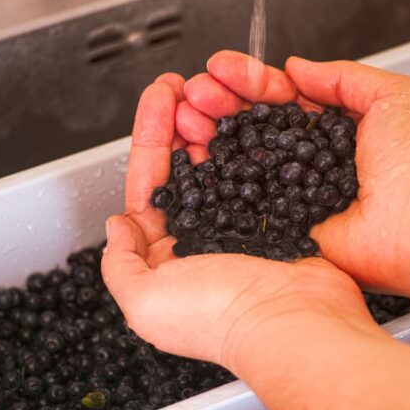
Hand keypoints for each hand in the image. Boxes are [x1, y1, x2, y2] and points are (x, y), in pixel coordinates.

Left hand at [101, 78, 377, 368]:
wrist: (292, 324)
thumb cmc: (218, 317)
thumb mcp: (143, 301)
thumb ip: (119, 263)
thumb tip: (117, 227)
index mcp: (166, 257)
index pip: (149, 185)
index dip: (150, 138)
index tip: (159, 98)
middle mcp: (202, 240)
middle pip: (185, 166)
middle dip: (181, 121)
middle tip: (187, 85)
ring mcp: (242, 228)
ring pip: (223, 162)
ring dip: (215, 124)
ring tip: (214, 92)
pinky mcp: (280, 219)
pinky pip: (262, 170)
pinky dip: (254, 141)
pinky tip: (251, 116)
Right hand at [178, 51, 409, 294]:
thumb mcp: (390, 94)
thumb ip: (340, 76)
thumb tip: (296, 67)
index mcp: (334, 129)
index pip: (280, 98)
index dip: (248, 81)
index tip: (221, 67)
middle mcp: (311, 163)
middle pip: (253, 127)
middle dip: (219, 104)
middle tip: (195, 92)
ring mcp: (296, 196)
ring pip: (242, 162)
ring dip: (209, 137)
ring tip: (185, 116)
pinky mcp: (287, 229)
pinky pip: (244, 204)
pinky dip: (215, 183)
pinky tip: (193, 160)